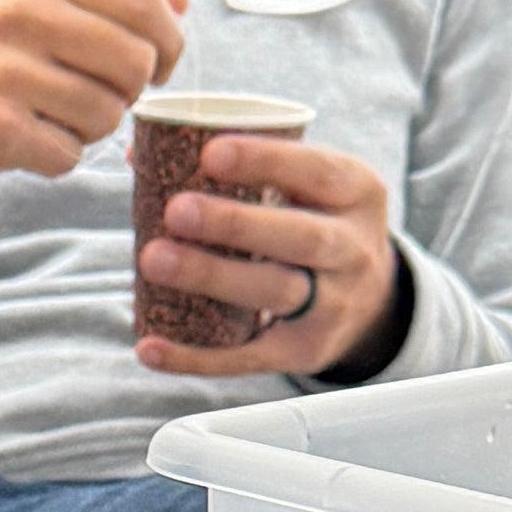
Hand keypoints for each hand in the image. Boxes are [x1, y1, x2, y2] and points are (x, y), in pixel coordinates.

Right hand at [0, 0, 189, 181]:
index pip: (141, 4)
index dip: (167, 44)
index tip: (156, 65)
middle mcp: (14, 8)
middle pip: (133, 63)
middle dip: (126, 90)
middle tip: (93, 94)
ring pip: (106, 115)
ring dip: (89, 127)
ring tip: (50, 115)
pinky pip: (68, 154)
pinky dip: (54, 156)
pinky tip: (21, 138)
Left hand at [136, 136, 401, 378]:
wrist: (372, 300)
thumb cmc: (312, 221)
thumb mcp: (307, 185)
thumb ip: (243, 166)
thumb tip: (140, 154)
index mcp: (356, 193)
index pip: (317, 172)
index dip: (266, 161)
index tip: (210, 153)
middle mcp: (354, 249)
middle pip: (301, 237)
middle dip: (236, 223)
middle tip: (176, 211)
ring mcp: (335, 305)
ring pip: (276, 292)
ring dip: (212, 276)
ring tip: (154, 260)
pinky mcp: (306, 351)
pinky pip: (250, 357)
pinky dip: (197, 357)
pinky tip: (150, 347)